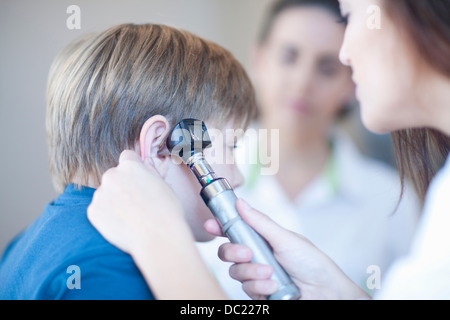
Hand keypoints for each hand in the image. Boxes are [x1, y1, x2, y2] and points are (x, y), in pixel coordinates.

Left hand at [88, 150, 226, 298]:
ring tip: (131, 216)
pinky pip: (99, 209)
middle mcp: (111, 176)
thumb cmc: (166, 211)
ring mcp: (100, 194)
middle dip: (122, 185)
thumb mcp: (164, 184)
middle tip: (135, 202)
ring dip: (114, 201)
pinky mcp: (93, 212)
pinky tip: (122, 224)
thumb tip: (145, 165)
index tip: (137, 178)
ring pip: (106, 193)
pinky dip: (107, 215)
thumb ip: (150, 172)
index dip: (133, 168)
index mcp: (130, 166)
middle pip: (114, 175)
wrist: (157, 237)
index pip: (127, 157)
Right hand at [205, 199, 368, 299]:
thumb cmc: (310, 261)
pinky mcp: (259, 292)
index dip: (219, 227)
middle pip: (227, 252)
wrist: (323, 291)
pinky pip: (246, 289)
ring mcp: (256, 274)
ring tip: (270, 273)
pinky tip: (273, 287)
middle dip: (233, 253)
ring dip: (252, 273)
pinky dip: (259, 288)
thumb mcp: (284, 238)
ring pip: (235, 272)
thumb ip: (260, 222)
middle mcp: (255, 255)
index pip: (234, 231)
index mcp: (260, 238)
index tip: (211, 225)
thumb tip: (241, 202)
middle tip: (247, 254)